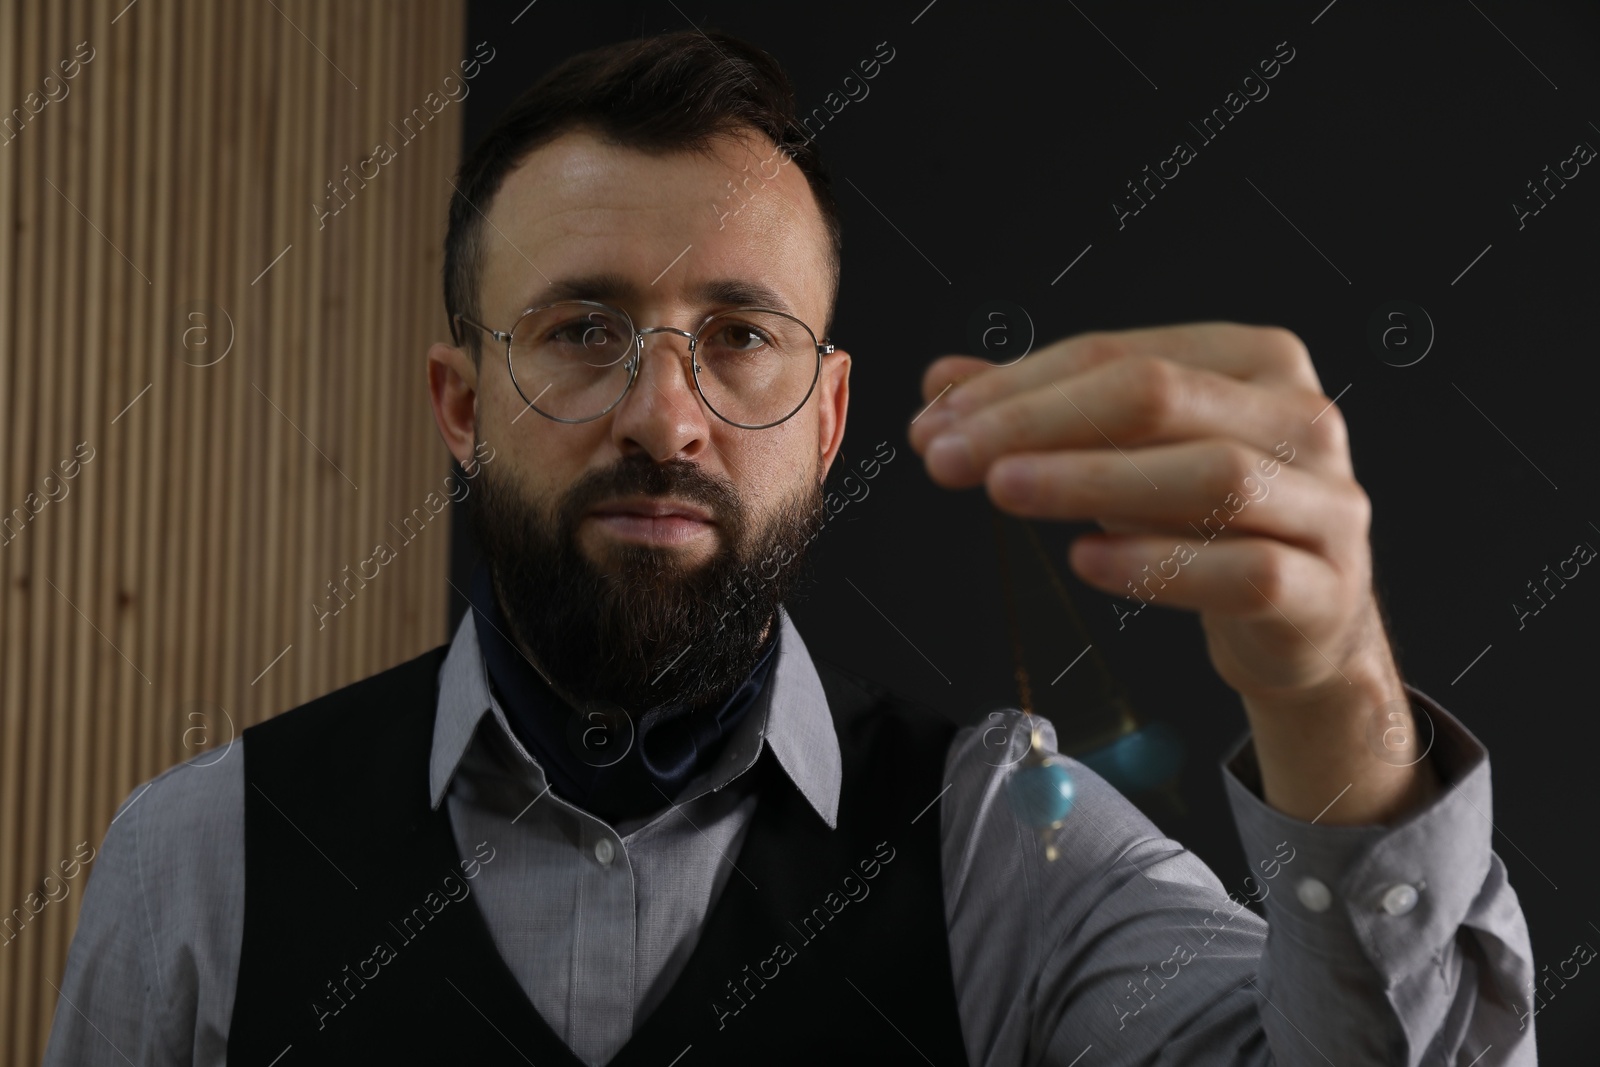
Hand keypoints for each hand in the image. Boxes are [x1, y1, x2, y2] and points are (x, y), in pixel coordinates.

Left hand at [907, 323, 1435, 823]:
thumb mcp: (1130, 454)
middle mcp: (1301, 418)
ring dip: (1092, 482)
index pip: (1118, 356)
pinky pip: (1245, 569)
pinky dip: (1159, 565)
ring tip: (1005, 492)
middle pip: (1159, 398)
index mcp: (1254, 361)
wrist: (1307, 621)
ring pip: (1210, 476)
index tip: (936, 421)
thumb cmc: (1210, 523)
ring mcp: (1324, 503)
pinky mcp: (1323, 587)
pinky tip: (1086, 563)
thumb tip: (940, 383)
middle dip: (1039, 423)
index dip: (1018, 386)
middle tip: (951, 457)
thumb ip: (1045, 412)